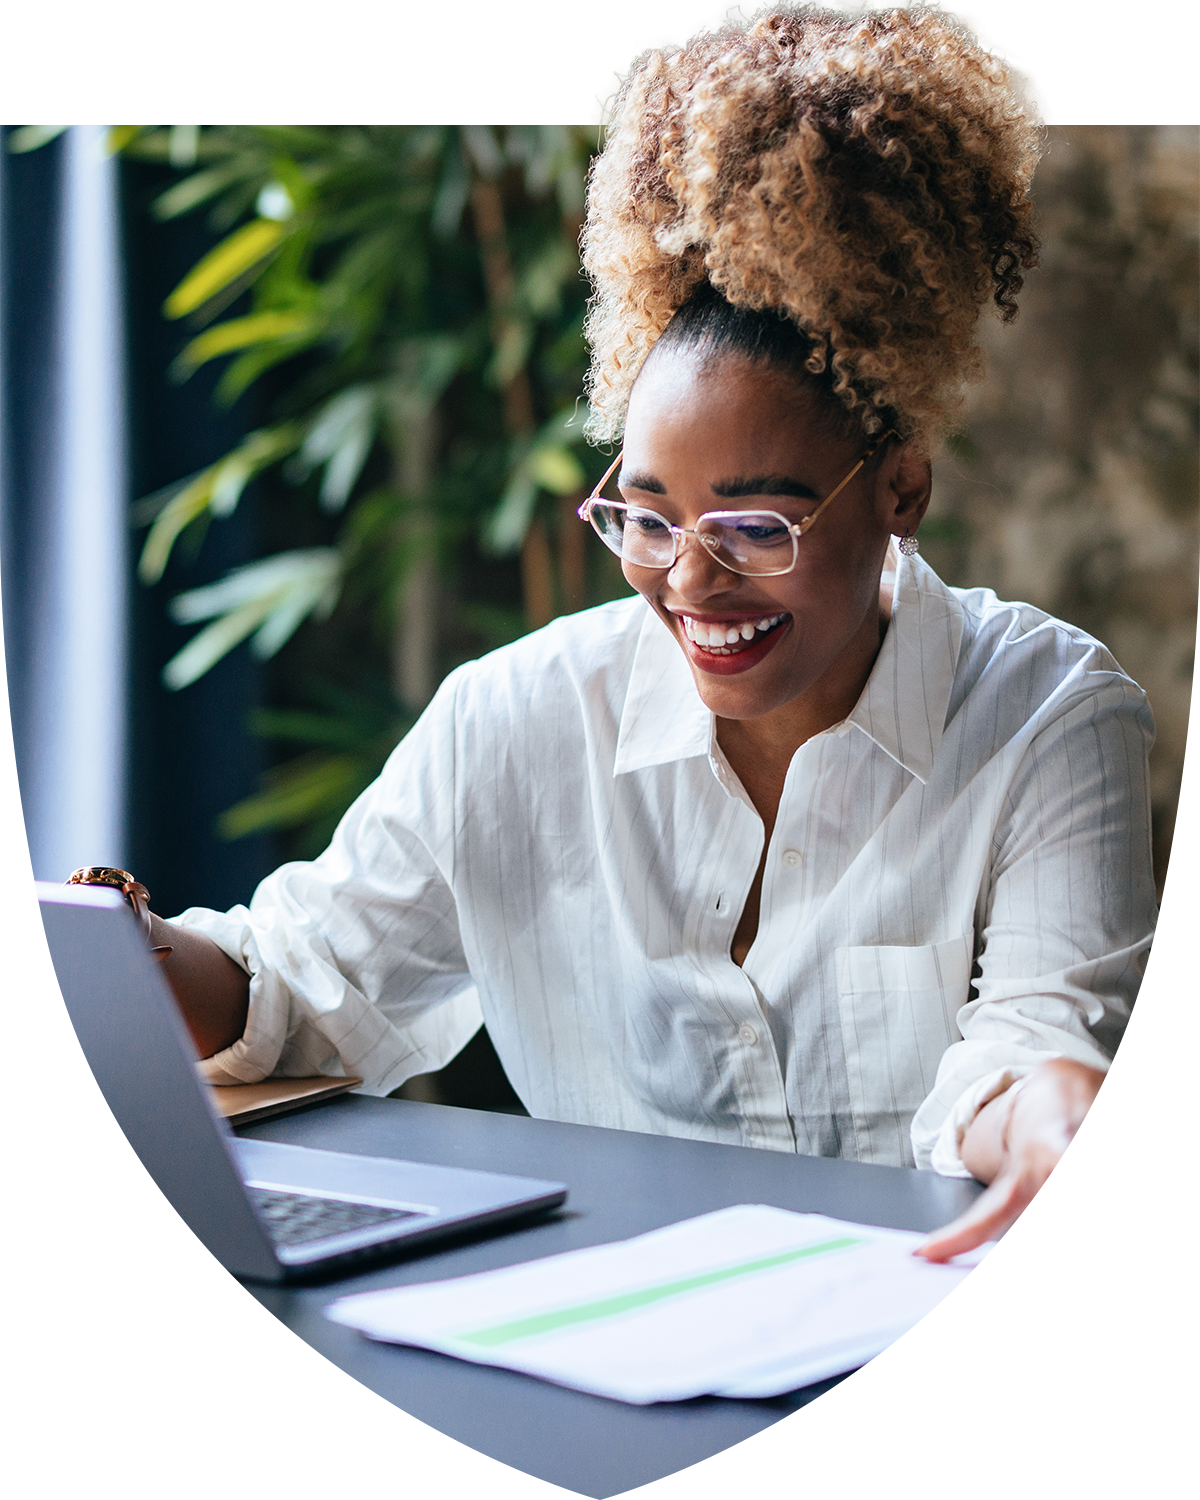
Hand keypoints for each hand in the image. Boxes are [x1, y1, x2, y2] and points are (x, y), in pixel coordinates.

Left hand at [917, 1059, 1191, 1293]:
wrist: (1068, 1085)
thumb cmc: (1040, 1138)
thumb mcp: (1007, 1178)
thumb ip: (975, 1226)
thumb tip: (924, 1256)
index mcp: (1064, 1139)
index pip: (1088, 1190)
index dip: (1087, 1238)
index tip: (1078, 1280)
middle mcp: (1107, 1134)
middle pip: (1133, 1193)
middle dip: (1121, 1245)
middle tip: (1101, 1279)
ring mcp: (1140, 1138)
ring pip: (1164, 1194)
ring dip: (1147, 1242)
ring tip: (1119, 1270)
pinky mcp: (1163, 1147)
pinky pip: (1180, 1194)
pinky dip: (1168, 1230)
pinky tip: (1143, 1250)